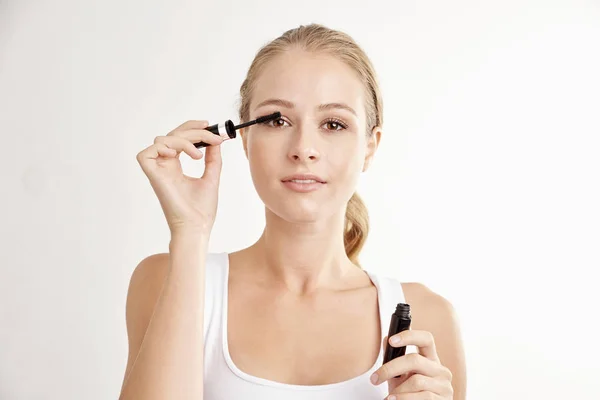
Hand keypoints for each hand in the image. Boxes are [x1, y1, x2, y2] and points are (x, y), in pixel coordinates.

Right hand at [136, 120, 224, 234]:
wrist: (197, 226)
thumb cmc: (202, 209)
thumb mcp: (212, 177)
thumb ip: (212, 158)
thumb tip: (216, 141)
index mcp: (175, 166)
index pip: (179, 138)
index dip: (192, 128)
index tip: (210, 126)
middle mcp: (164, 165)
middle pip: (173, 135)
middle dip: (194, 132)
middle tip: (213, 136)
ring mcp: (157, 170)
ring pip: (163, 140)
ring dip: (184, 141)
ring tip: (198, 156)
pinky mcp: (151, 175)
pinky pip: (148, 152)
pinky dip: (163, 148)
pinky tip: (177, 156)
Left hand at [370, 330, 453, 398]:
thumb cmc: (410, 394)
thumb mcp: (401, 375)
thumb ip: (395, 358)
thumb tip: (385, 338)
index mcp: (430, 359)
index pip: (426, 339)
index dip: (409, 336)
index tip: (391, 341)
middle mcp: (440, 370)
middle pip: (415, 360)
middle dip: (390, 368)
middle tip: (375, 378)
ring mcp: (444, 385)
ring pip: (416, 381)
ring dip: (398, 390)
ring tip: (390, 397)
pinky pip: (422, 396)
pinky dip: (404, 399)